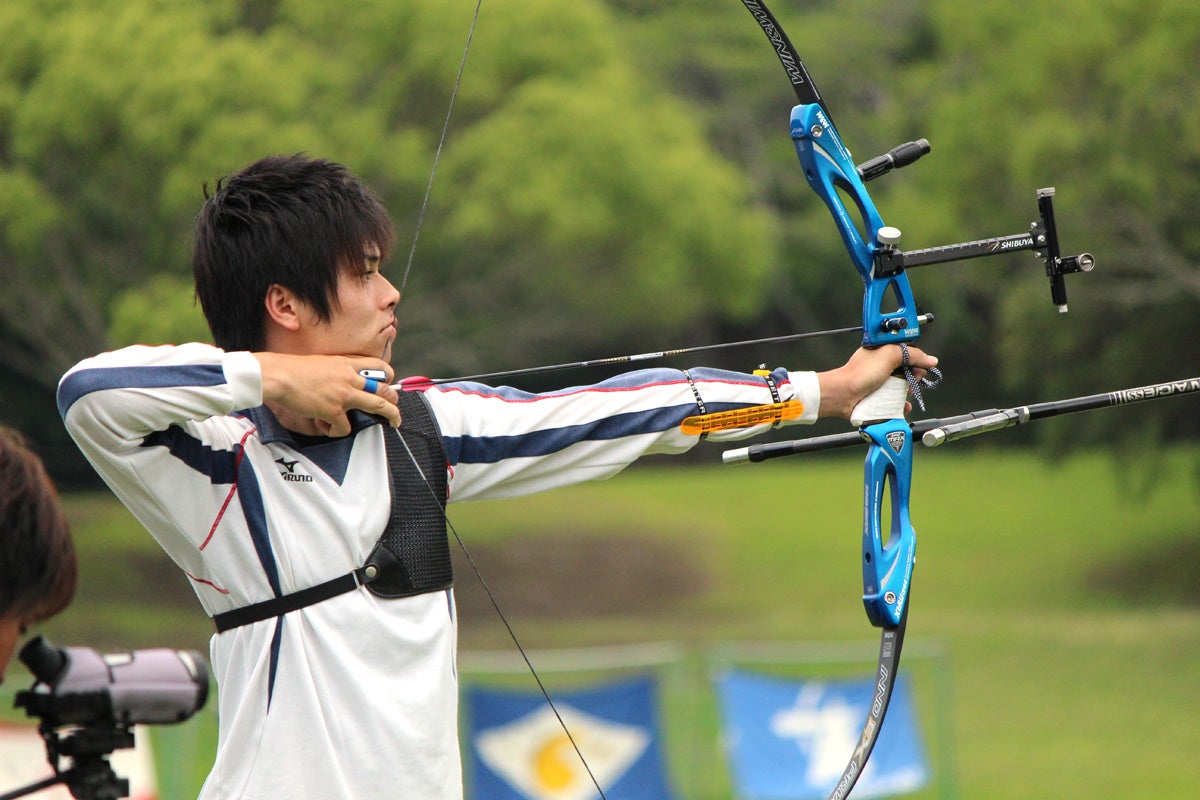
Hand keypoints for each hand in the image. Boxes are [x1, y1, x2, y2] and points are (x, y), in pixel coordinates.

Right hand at [254, 353, 400, 435]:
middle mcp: (350, 378)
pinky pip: (346, 427)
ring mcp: (343, 395)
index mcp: (347, 363)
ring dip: (391, 416)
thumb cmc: (294, 369)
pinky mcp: (333, 411)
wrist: (279, 375)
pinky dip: (338, 431)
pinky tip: (328, 428)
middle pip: (384, 389)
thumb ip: (338, 370)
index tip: (388, 383)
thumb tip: (345, 382)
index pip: (378, 365)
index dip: (388, 376)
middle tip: (396, 409)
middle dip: (395, 400)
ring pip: (378, 406)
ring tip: (393, 423)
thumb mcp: (323, 362)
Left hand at [816, 345, 938, 418]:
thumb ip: (912, 355)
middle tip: (914, 380)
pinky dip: (901, 404)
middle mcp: (881, 365)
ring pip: (902, 386)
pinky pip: (894, 400)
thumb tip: (931, 360)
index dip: (916, 359)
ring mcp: (879, 382)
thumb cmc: (862, 373)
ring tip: (907, 393)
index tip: (920, 366)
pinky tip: (904, 406)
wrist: (843, 395)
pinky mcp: (877, 397)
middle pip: (906, 369)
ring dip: (909, 391)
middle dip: (914, 376)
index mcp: (882, 351)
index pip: (906, 352)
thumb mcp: (889, 355)